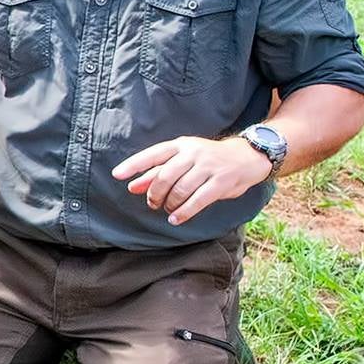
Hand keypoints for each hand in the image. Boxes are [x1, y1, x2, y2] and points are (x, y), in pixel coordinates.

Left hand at [111, 136, 271, 226]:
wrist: (247, 157)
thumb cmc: (207, 160)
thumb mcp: (182, 161)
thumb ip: (157, 172)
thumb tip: (131, 186)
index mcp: (180, 145)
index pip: (153, 154)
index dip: (134, 164)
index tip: (117, 175)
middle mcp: (193, 153)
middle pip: (165, 176)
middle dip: (154, 194)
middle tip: (153, 204)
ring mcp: (209, 166)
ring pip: (180, 189)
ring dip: (169, 204)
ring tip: (167, 210)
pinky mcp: (222, 182)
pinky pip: (198, 200)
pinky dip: (184, 212)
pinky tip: (176, 218)